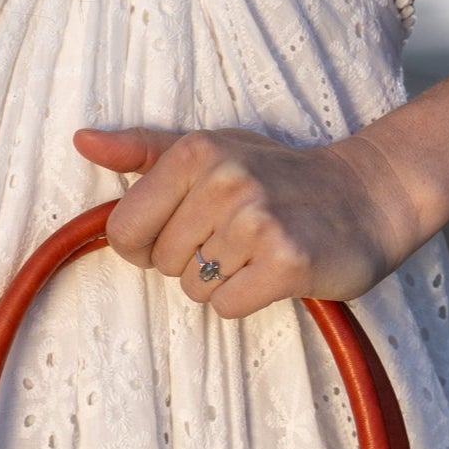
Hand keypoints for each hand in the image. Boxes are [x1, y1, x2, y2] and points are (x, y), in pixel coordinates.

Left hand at [72, 126, 422, 317]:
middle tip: (234, 238)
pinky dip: (247, 299)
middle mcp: (225, 182)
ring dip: (221, 281)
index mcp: (196, 152)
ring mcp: (257, 222)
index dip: (146, 244)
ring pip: (194, 288)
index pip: (125, 229)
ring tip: (256, 252)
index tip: (181, 231)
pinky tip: (272, 272)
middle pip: (161, 264)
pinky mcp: (286, 263)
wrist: (366, 196)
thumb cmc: (280, 177)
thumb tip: (83, 141)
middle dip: (190, 261)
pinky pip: (228, 307)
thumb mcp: (211, 149)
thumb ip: (143, 150)